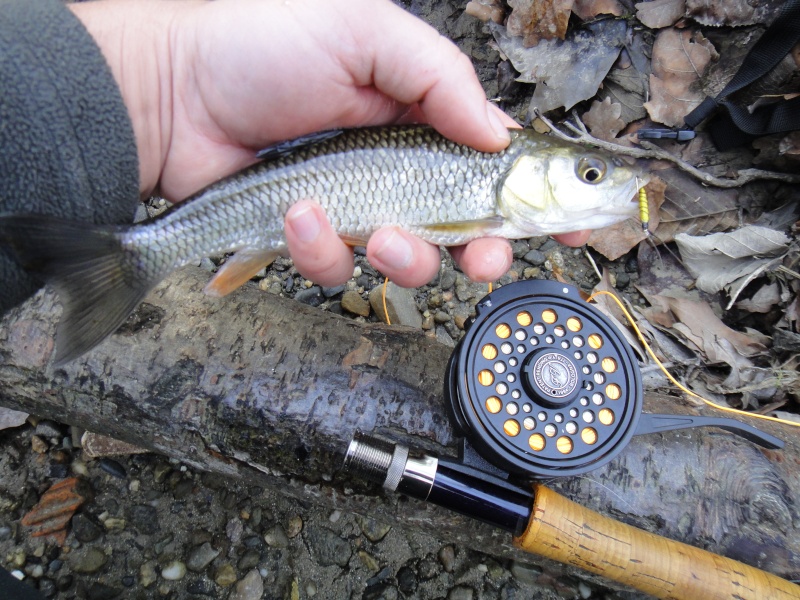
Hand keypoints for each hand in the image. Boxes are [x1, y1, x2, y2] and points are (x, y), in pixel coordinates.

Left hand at [71, 0, 586, 287]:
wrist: (171, 89)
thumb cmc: (261, 46)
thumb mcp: (363, 32)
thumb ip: (440, 78)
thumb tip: (499, 135)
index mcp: (423, 120)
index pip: (500, 168)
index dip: (543, 203)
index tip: (577, 230)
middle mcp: (398, 171)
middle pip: (468, 232)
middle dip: (484, 253)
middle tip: (482, 255)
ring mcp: (356, 210)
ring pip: (408, 263)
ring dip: (403, 257)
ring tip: (372, 229)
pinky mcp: (311, 241)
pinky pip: (334, 270)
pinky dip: (320, 248)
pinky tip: (296, 212)